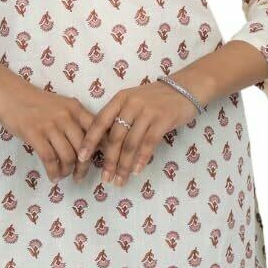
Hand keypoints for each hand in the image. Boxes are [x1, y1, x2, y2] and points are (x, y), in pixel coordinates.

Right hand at [0, 75, 96, 181]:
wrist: (7, 92)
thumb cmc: (33, 101)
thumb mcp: (60, 105)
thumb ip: (74, 121)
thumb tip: (87, 145)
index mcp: (76, 108)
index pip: (97, 132)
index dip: (103, 150)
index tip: (102, 163)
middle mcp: (66, 116)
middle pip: (84, 149)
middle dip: (84, 167)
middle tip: (79, 176)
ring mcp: (50, 125)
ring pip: (68, 156)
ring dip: (68, 171)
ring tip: (63, 175)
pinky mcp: (34, 134)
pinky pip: (50, 159)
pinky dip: (53, 172)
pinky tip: (53, 177)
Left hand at [73, 80, 198, 185]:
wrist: (186, 87)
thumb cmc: (156, 99)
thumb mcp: (133, 102)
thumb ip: (120, 119)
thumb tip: (104, 146)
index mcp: (119, 99)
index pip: (99, 122)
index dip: (89, 141)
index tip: (81, 157)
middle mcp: (130, 104)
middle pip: (115, 137)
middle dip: (109, 161)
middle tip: (105, 178)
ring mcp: (147, 111)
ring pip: (130, 144)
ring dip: (124, 165)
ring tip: (120, 180)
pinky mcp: (163, 119)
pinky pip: (148, 143)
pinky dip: (141, 159)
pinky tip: (136, 171)